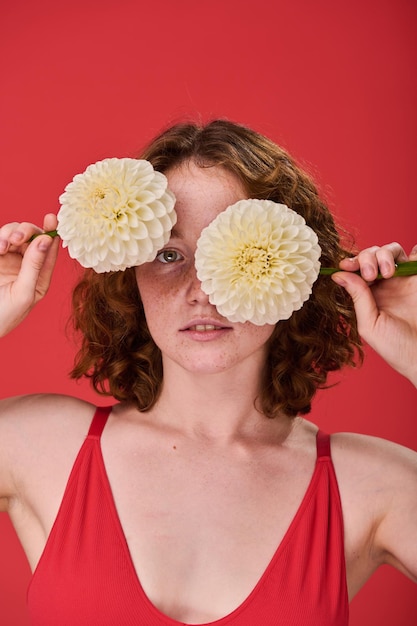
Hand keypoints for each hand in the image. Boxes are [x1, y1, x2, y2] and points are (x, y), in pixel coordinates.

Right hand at [0, 214, 58, 336]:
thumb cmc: (4, 315)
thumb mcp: (23, 292)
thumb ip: (34, 266)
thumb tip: (45, 240)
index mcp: (40, 277)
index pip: (50, 251)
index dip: (52, 232)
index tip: (51, 218)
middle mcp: (26, 266)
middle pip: (32, 237)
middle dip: (27, 231)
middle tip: (17, 239)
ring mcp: (8, 260)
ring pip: (14, 234)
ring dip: (10, 233)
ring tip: (3, 246)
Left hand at [331, 242, 416, 385]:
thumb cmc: (395, 347)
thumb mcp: (369, 324)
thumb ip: (357, 297)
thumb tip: (339, 274)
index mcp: (367, 295)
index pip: (355, 270)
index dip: (350, 263)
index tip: (346, 265)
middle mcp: (384, 284)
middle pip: (371, 255)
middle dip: (366, 258)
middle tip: (370, 275)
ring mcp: (403, 279)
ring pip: (391, 251)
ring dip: (384, 254)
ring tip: (386, 273)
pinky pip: (416, 256)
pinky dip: (414, 251)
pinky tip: (409, 257)